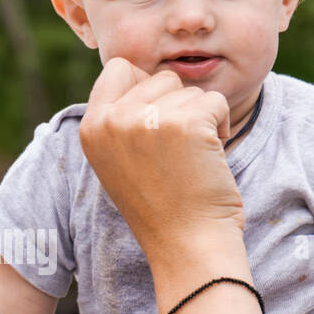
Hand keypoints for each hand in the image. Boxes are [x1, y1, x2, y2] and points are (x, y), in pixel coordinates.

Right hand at [78, 58, 243, 253]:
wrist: (187, 246)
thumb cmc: (162, 206)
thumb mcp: (120, 160)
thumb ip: (121, 119)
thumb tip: (143, 75)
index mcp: (91, 127)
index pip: (119, 68)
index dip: (145, 87)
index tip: (157, 123)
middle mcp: (113, 120)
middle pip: (158, 77)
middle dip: (177, 106)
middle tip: (176, 150)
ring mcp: (147, 119)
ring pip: (189, 90)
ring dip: (200, 118)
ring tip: (191, 158)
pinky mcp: (186, 123)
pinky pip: (215, 101)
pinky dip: (222, 125)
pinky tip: (210, 158)